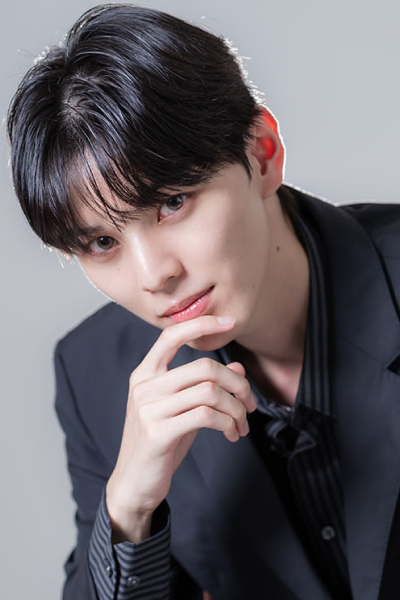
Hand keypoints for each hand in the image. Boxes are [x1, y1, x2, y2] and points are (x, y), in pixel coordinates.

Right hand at [106, 315, 256, 542]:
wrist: (134, 483)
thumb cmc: (160, 442)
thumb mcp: (182, 409)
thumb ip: (204, 386)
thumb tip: (238, 368)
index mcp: (145, 374)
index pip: (172, 335)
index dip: (202, 324)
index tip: (230, 322)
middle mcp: (144, 386)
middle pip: (204, 367)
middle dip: (238, 385)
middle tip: (250, 405)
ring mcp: (148, 409)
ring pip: (210, 392)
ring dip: (236, 409)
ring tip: (241, 425)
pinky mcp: (158, 433)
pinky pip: (206, 416)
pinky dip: (228, 423)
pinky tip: (231, 434)